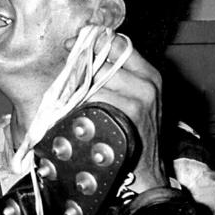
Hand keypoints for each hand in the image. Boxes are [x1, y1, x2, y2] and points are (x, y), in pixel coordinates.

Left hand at [75, 32, 167, 192]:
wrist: (147, 173)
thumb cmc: (135, 137)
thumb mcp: (136, 103)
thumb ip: (117, 80)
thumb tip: (85, 59)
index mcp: (150, 75)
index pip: (119, 44)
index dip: (93, 41)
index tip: (72, 42)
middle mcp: (148, 83)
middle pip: (104, 61)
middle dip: (81, 66)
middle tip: (65, 75)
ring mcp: (140, 99)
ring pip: (98, 80)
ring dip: (79, 87)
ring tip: (69, 99)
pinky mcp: (130, 114)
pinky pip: (97, 99)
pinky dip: (82, 105)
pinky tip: (76, 114)